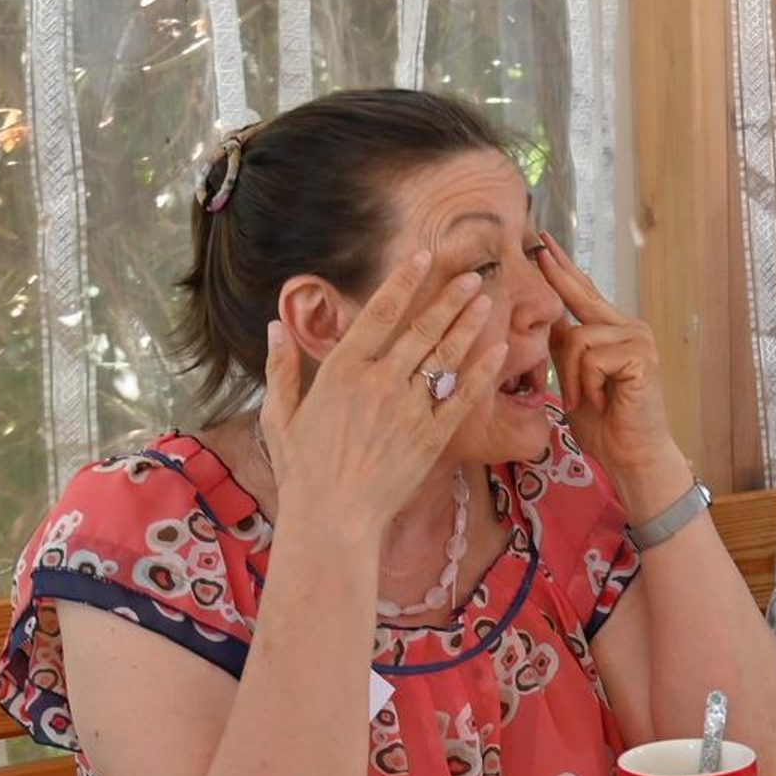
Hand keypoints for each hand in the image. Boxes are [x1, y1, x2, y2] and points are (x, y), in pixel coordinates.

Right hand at [262, 250, 504, 540]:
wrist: (333, 519)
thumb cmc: (302, 470)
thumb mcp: (280, 415)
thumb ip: (281, 368)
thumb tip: (275, 326)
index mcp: (341, 371)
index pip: (378, 314)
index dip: (404, 282)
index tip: (424, 257)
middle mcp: (379, 383)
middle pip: (422, 330)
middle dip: (450, 299)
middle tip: (473, 275)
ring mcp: (409, 409)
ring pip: (447, 357)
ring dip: (470, 325)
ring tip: (488, 300)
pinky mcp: (432, 436)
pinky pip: (464, 397)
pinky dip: (484, 371)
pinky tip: (500, 349)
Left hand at [539, 235, 684, 501]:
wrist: (632, 454)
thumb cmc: (605, 423)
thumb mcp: (574, 379)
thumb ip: (564, 348)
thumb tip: (545, 317)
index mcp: (615, 332)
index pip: (584, 293)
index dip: (563, 270)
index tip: (544, 245)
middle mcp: (630, 329)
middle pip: (581, 298)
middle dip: (556, 278)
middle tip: (537, 247)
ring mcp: (638, 340)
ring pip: (578, 337)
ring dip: (573, 375)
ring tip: (586, 400)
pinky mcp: (640, 356)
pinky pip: (592, 357)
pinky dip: (587, 383)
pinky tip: (603, 401)